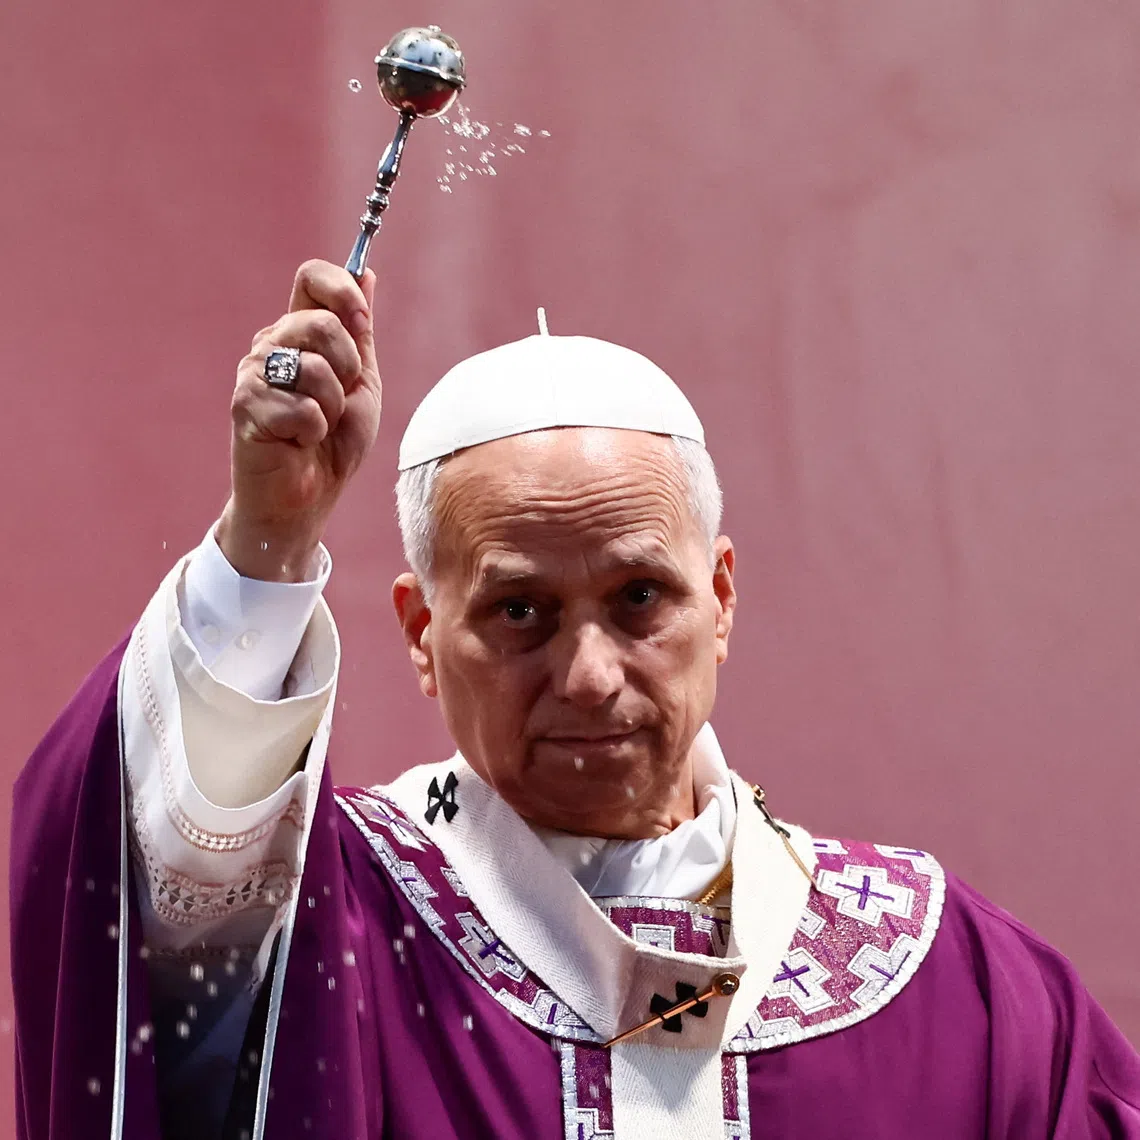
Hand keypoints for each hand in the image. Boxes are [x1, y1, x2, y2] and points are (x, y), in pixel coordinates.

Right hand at [217, 260, 381, 579]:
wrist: (310, 499)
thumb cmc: (334, 445)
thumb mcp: (362, 383)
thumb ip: (360, 332)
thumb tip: (366, 272)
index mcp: (299, 332)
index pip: (312, 276)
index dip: (341, 291)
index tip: (361, 323)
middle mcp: (271, 344)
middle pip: (319, 322)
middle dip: (347, 369)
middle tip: (337, 402)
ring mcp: (253, 373)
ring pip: (314, 368)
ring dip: (332, 408)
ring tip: (316, 428)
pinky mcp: (245, 406)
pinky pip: (302, 408)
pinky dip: (313, 432)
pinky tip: (298, 443)